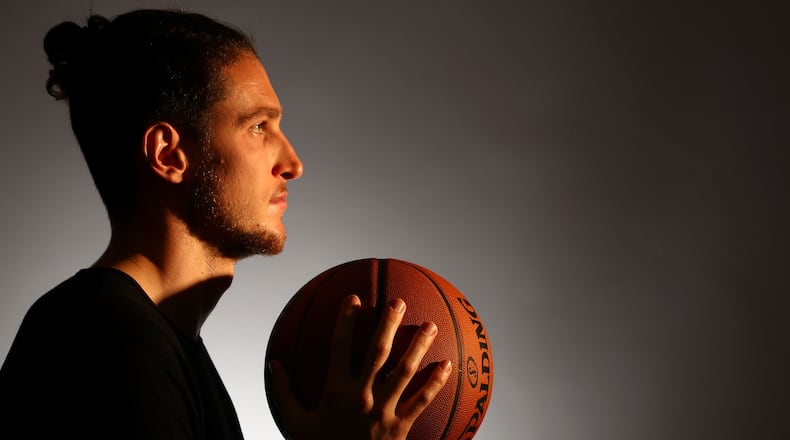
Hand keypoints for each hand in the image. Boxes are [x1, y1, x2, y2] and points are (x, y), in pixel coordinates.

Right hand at [268, 294, 451, 439]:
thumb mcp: (296, 424)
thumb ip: (284, 393)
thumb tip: (274, 363)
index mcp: (335, 392)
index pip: (340, 348)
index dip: (346, 321)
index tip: (353, 298)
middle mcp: (362, 397)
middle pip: (378, 353)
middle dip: (389, 324)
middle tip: (399, 301)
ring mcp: (384, 411)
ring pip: (405, 372)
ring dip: (419, 347)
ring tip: (431, 324)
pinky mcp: (401, 427)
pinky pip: (422, 401)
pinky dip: (436, 382)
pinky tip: (447, 364)